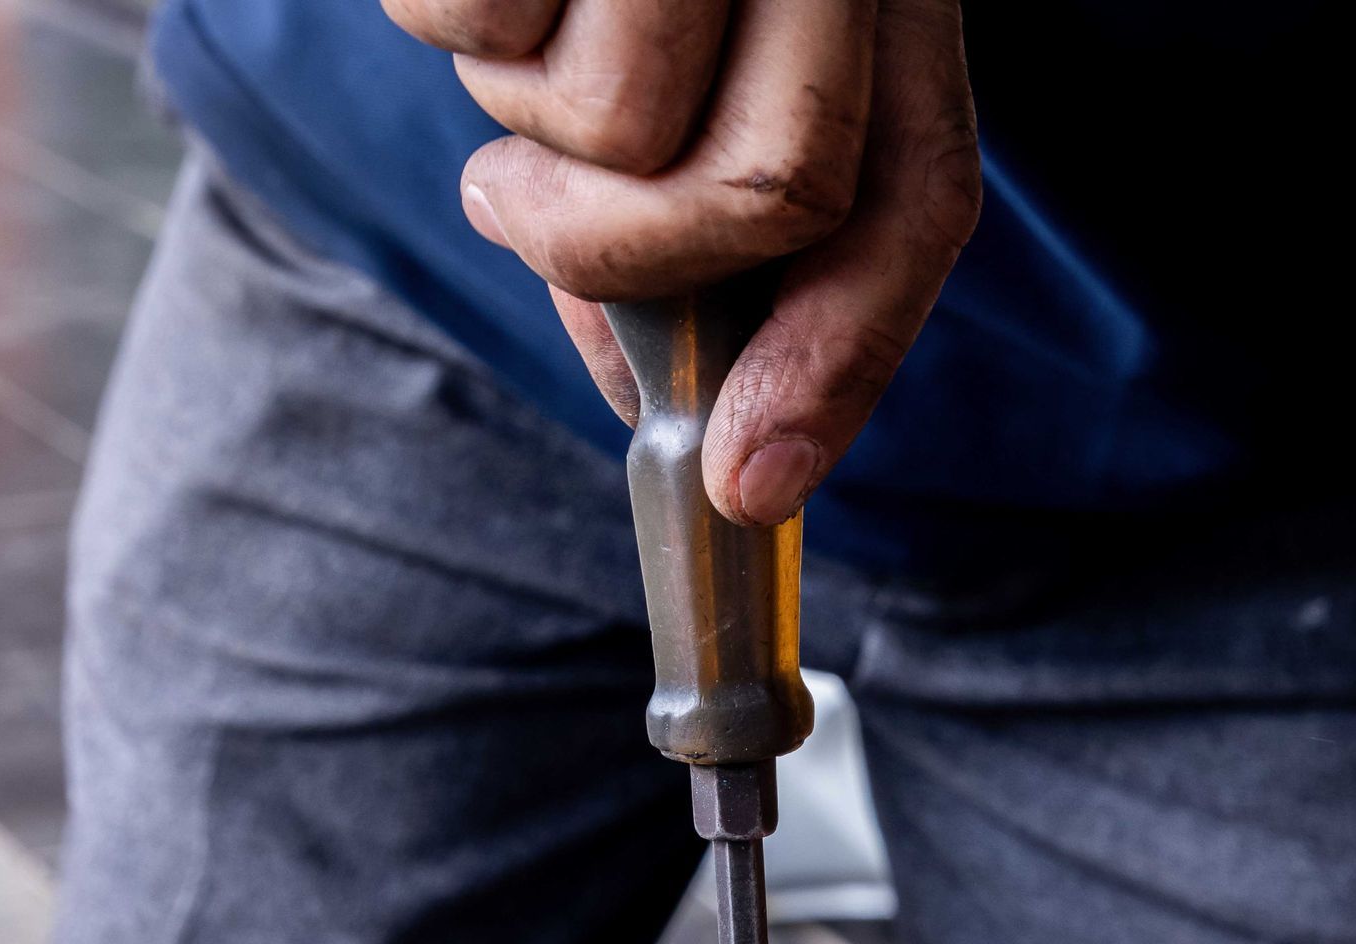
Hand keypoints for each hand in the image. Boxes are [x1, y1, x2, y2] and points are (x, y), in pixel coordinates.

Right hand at [380, 0, 980, 525]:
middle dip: (629, 259)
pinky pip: (476, 24)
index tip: (742, 485)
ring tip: (524, 24)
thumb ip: (748, 258)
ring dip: (521, 123)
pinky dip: (446, 21)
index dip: (837, 359)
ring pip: (610, 121)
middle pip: (765, 186)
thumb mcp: (729, 75)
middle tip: (521, 207)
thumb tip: (739, 466)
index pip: (909, 192)